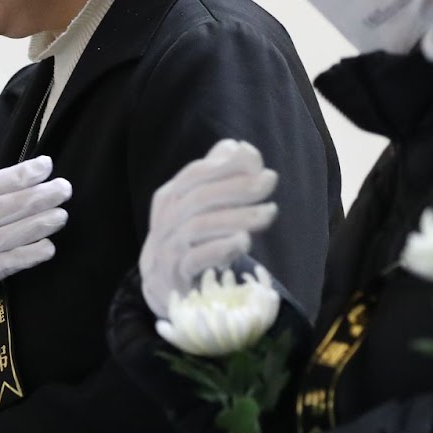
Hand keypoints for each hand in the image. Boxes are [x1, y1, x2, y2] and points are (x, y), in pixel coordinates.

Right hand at [0, 118, 71, 334]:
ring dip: (44, 223)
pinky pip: (13, 262)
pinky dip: (32, 254)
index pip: (1, 181)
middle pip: (15, 204)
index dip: (27, 172)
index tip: (47, 164)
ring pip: (18, 232)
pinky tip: (48, 247)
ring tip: (62, 215)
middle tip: (65, 188)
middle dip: (44, 195)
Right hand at [139, 139, 276, 318]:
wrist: (162, 284)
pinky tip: (244, 240)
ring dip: (238, 217)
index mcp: (170, 196)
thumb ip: (216, 176)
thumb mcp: (197, 204)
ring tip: (269, 213)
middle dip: (239, 187)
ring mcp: (168, 247)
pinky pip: (197, 258)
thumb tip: (239, 147)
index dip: (226, 165)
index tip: (258, 162)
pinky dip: (222, 247)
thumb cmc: (187, 236)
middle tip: (270, 181)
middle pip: (200, 197)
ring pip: (200, 226)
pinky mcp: (175, 275)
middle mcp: (165, 219)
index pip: (196, 173)